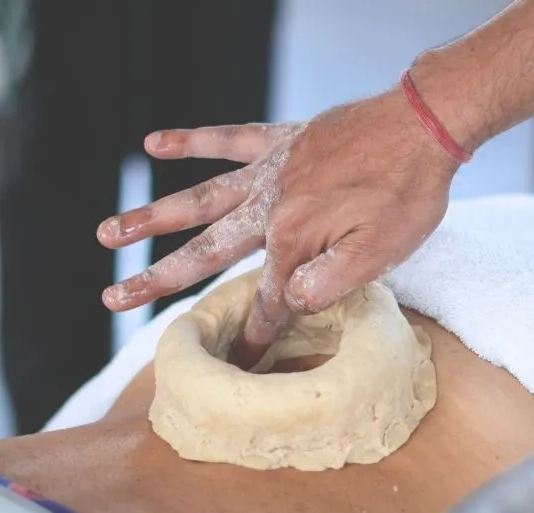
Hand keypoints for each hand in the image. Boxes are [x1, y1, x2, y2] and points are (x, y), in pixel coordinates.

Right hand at [99, 88, 457, 367]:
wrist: (424, 126)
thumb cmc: (409, 194)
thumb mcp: (382, 254)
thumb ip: (328, 284)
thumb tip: (287, 303)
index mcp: (292, 242)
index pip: (264, 302)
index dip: (251, 337)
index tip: (233, 365)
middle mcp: (268, 209)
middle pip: (203, 253)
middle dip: (156, 280)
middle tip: (111, 298)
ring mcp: (269, 172)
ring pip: (198, 200)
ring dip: (150, 218)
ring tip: (109, 232)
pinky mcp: (280, 141)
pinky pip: (226, 139)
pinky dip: (190, 141)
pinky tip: (153, 145)